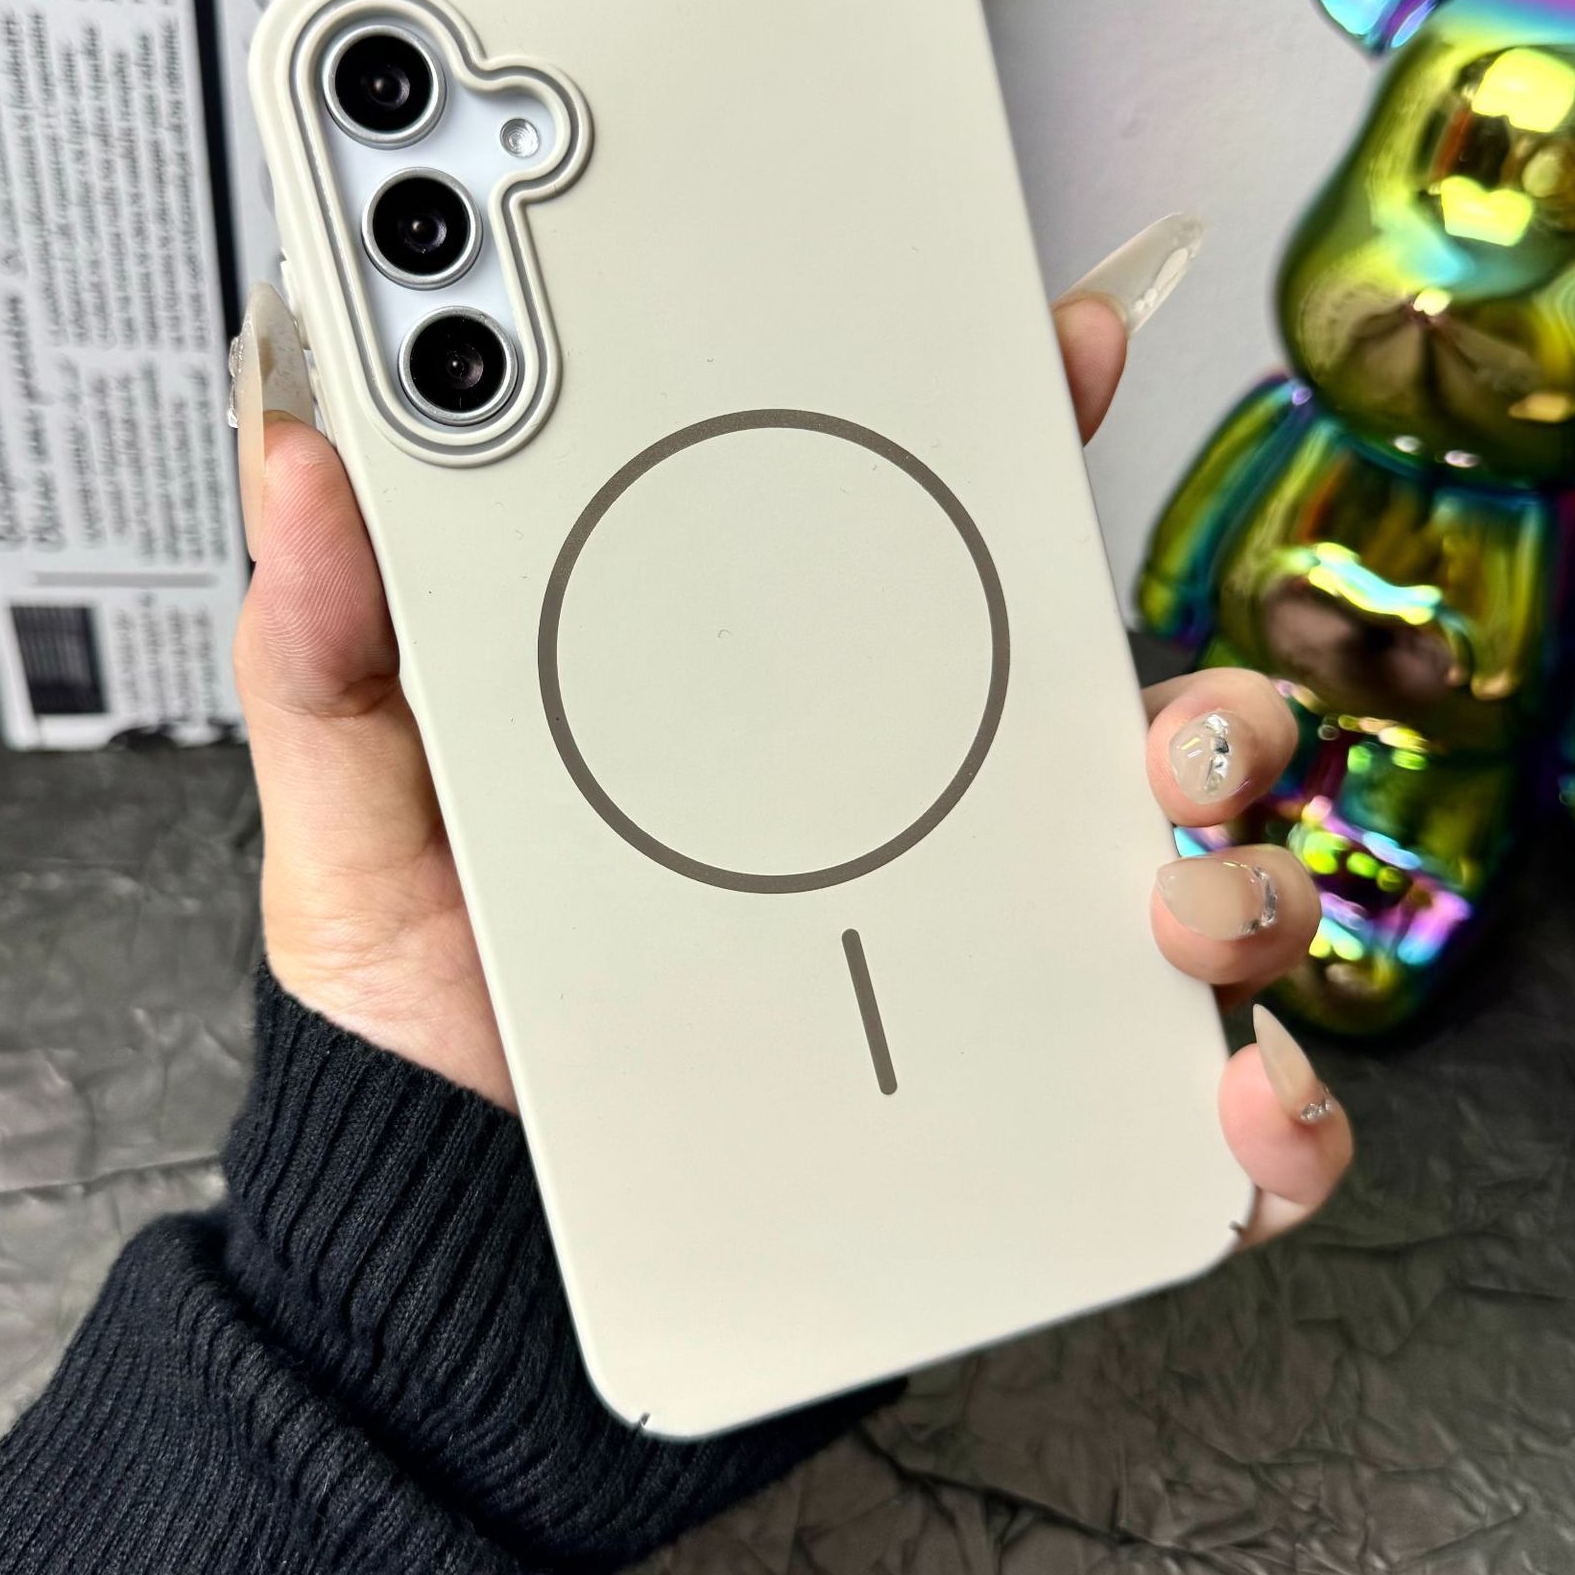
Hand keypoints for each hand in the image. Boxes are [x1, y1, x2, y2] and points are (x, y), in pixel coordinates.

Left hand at [232, 256, 1349, 1244]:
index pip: (936, 560)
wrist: (457, 1229)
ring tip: (1175, 909)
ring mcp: (981, 976)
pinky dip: (1265, 1106)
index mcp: (793, 723)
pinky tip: (1228, 1099)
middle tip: (1160, 717)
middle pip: (1121, 725)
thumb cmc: (436, 1008)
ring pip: (1196, 893)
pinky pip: (1187, 1115)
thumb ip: (334, 645)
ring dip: (1242, 883)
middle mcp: (920, 831)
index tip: (1055, 345)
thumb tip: (309, 462)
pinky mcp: (1020, 1128)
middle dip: (1197, 698)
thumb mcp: (360, 809)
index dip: (1014, 437)